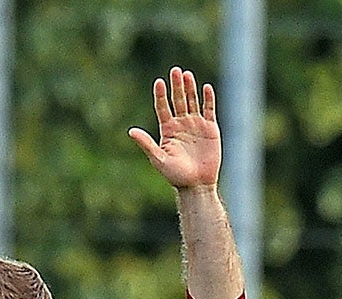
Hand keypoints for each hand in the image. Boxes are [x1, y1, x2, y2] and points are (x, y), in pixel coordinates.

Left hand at [129, 67, 221, 190]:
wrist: (197, 185)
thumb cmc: (176, 175)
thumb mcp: (159, 159)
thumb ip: (146, 144)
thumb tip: (131, 131)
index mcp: (168, 129)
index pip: (163, 107)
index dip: (161, 95)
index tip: (159, 83)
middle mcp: (181, 124)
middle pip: (178, 100)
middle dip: (176, 86)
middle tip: (175, 71)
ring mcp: (196, 125)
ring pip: (192, 102)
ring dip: (190, 88)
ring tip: (187, 75)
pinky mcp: (210, 129)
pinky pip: (209, 110)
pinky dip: (208, 99)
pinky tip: (206, 87)